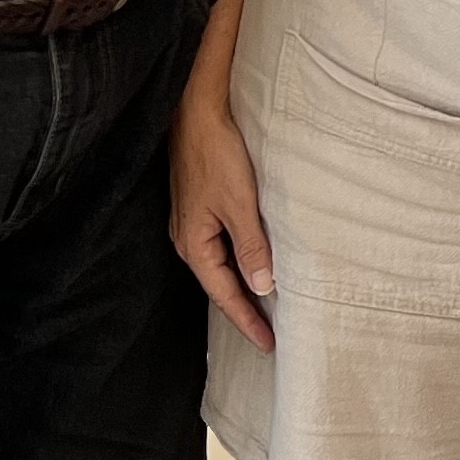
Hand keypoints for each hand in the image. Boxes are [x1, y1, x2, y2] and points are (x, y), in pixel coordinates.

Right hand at [170, 88, 276, 349]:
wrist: (196, 114)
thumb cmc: (216, 156)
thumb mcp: (240, 205)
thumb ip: (252, 247)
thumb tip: (264, 288)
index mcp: (194, 245)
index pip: (225, 295)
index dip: (248, 320)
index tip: (269, 345)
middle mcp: (188, 240)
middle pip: (221, 285)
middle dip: (245, 310)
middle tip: (271, 334)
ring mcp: (192, 224)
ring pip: (222, 265)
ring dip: (243, 285)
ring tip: (267, 307)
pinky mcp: (200, 207)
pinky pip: (222, 246)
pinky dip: (240, 261)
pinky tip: (255, 264)